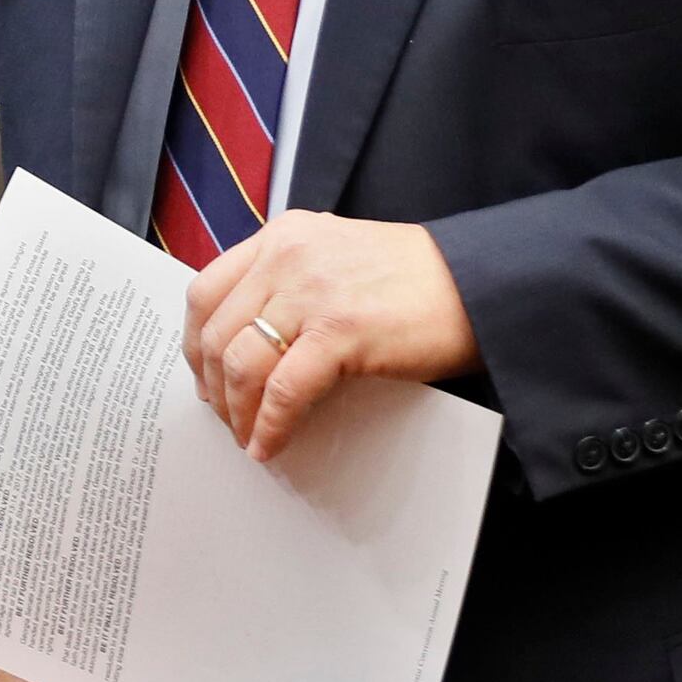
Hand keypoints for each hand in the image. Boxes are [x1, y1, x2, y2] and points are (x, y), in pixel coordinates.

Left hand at [182, 212, 477, 462]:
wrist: (484, 284)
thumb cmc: (418, 281)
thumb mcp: (336, 259)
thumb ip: (289, 284)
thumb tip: (250, 344)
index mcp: (282, 236)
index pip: (207, 290)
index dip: (197, 342)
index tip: (204, 376)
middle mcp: (287, 255)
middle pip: (216, 329)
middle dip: (213, 384)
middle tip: (225, 417)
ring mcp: (311, 291)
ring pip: (240, 361)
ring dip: (236, 410)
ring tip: (247, 436)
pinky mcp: (340, 331)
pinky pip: (282, 389)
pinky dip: (269, 424)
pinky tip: (270, 446)